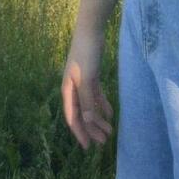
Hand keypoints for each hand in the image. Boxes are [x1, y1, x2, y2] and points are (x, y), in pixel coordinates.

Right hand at [60, 29, 113, 150]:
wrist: (91, 31)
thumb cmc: (86, 54)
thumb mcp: (87, 79)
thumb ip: (87, 101)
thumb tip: (87, 122)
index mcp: (68, 91)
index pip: (73, 118)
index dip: (80, 133)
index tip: (88, 147)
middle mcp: (74, 89)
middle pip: (82, 114)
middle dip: (92, 129)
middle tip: (104, 141)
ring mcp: (83, 82)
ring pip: (90, 106)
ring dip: (98, 119)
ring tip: (109, 131)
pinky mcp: (92, 76)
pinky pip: (96, 96)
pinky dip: (102, 105)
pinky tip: (110, 114)